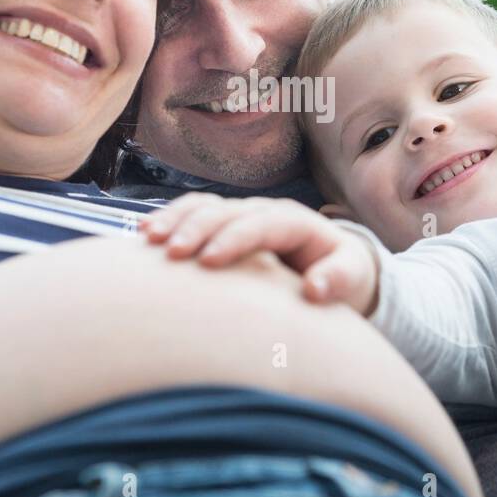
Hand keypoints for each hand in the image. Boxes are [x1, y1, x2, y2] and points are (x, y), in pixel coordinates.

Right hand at [138, 193, 378, 315]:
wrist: (334, 268)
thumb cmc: (341, 276)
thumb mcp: (352, 277)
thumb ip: (338, 280)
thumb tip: (314, 288)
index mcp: (295, 222)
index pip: (260, 224)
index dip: (234, 239)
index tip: (209, 261)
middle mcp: (264, 213)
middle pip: (226, 211)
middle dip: (197, 228)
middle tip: (171, 253)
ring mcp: (242, 217)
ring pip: (204, 207)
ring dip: (176, 219)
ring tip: (148, 238)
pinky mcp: (224, 227)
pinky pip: (194, 214)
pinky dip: (171, 220)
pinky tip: (144, 235)